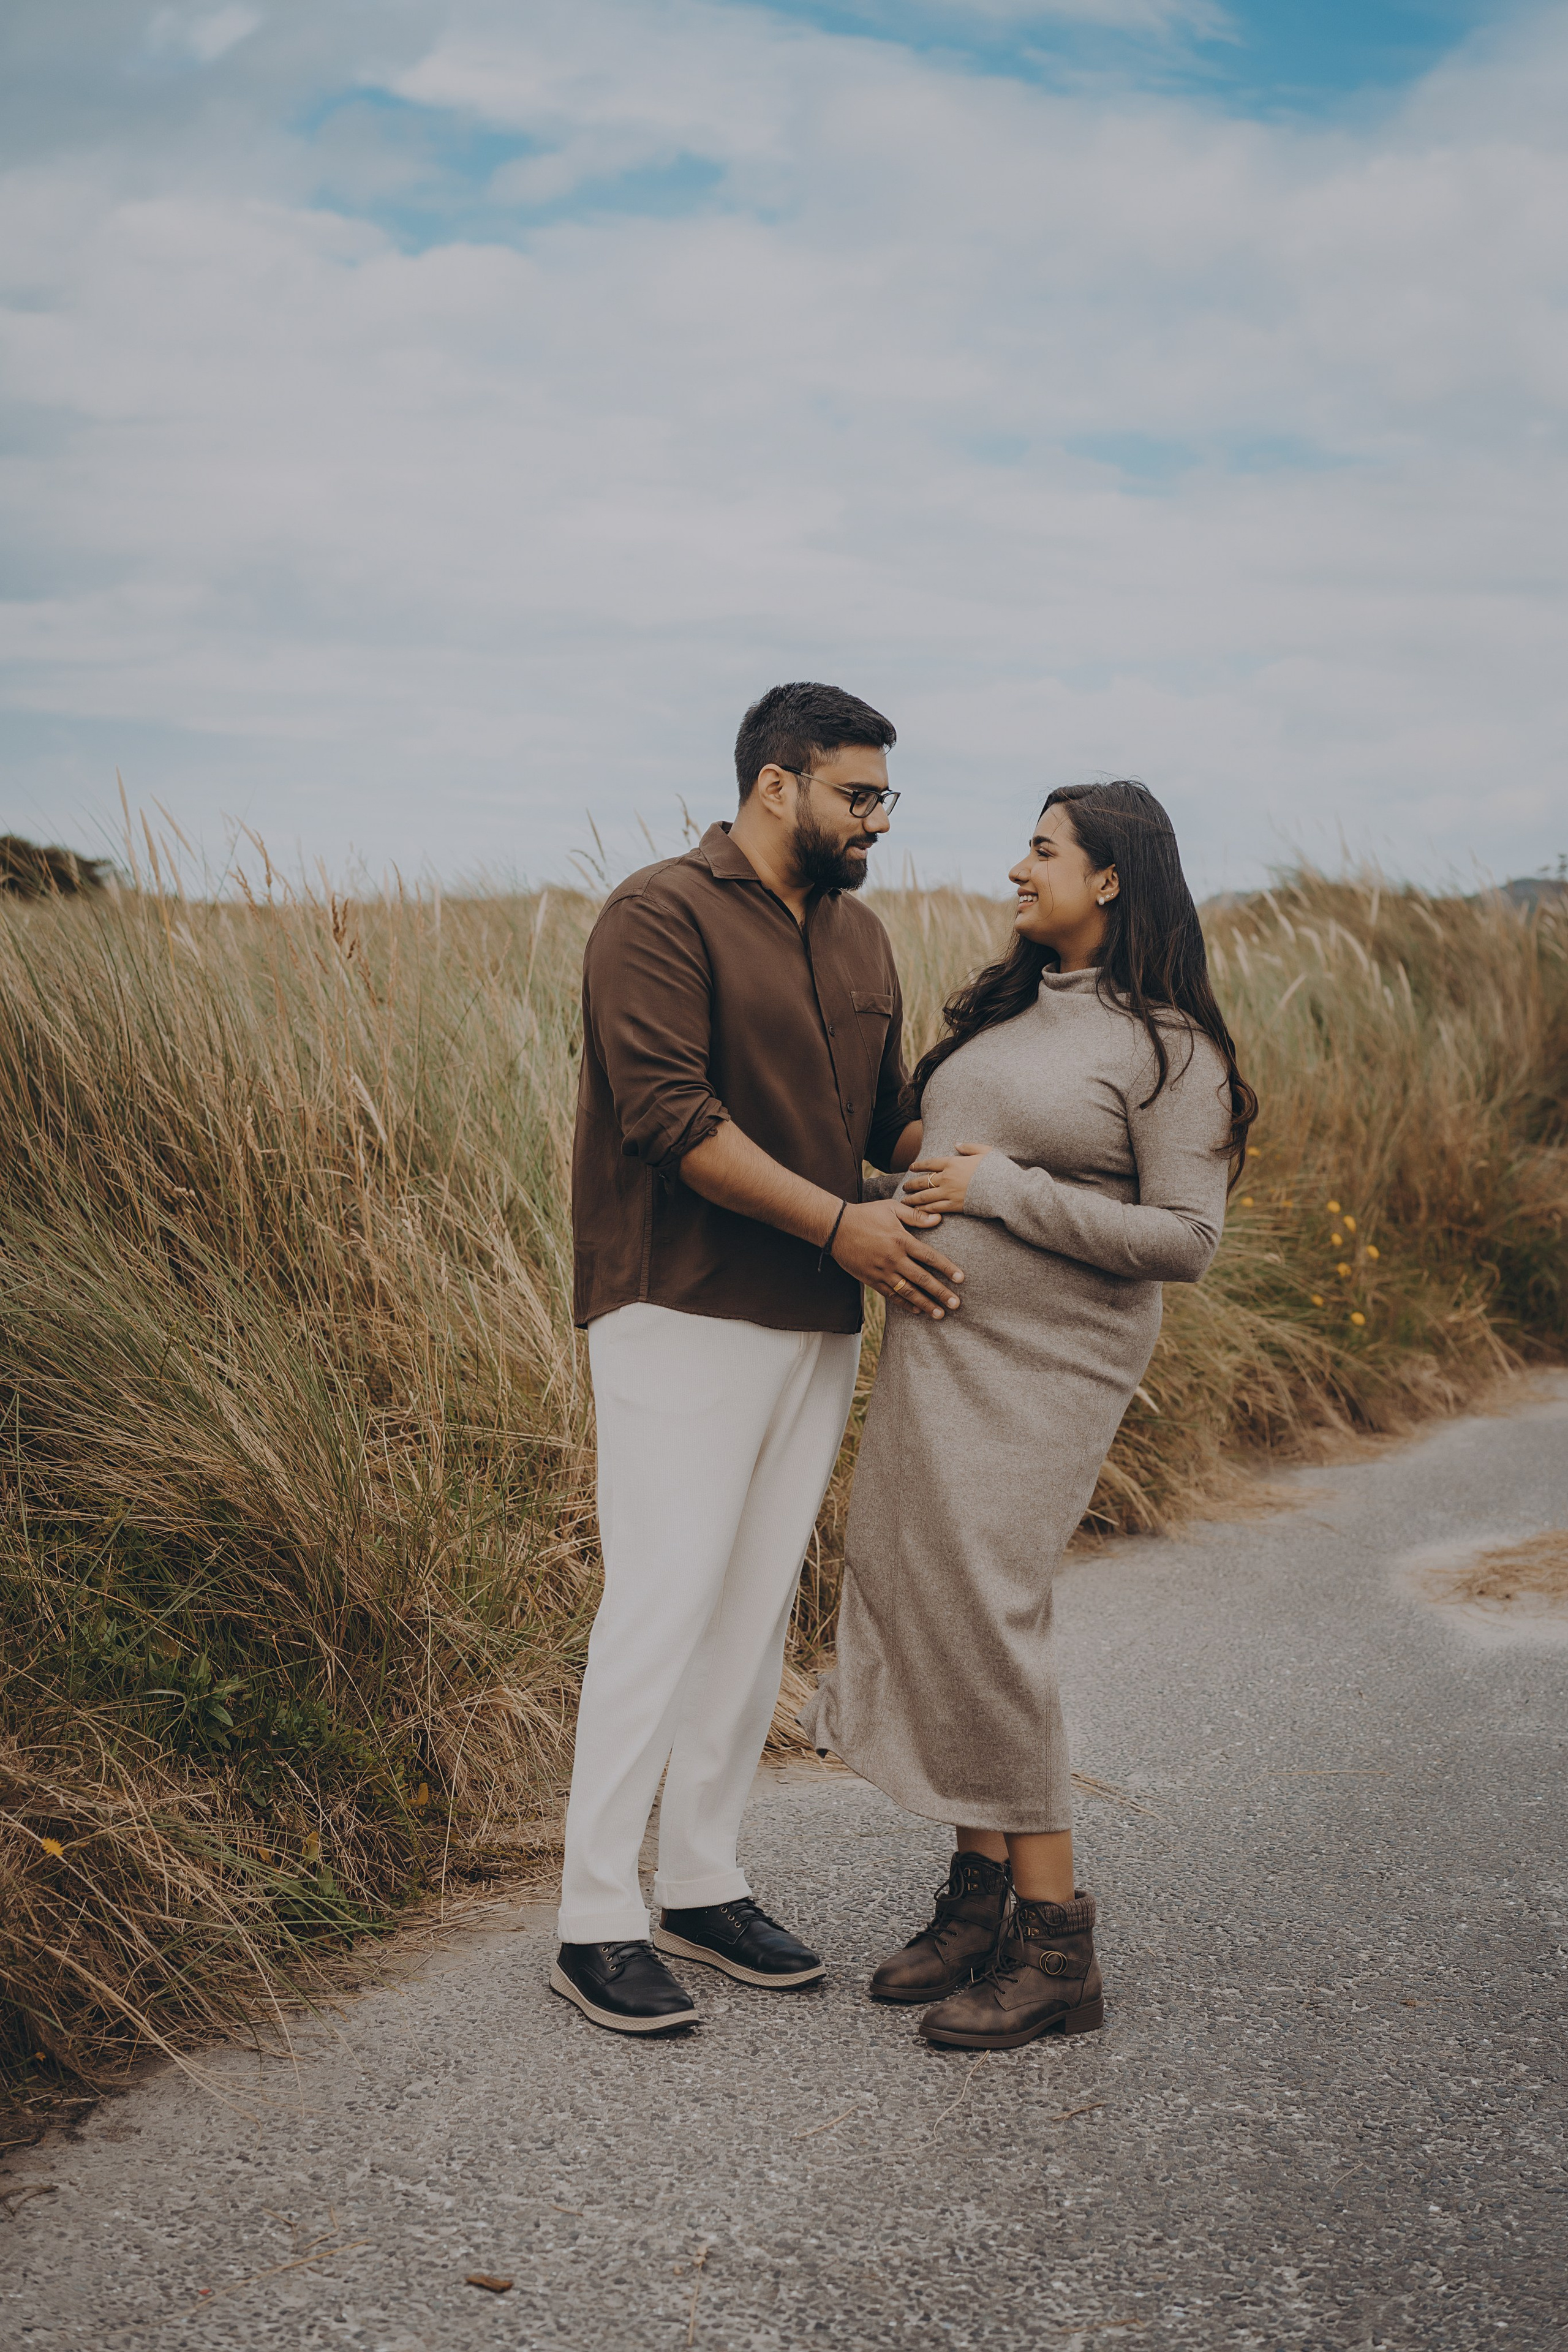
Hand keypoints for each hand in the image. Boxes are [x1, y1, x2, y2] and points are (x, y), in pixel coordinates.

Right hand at [831, 1200, 964, 1317]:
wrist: (835, 1228)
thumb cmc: (865, 1215)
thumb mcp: (891, 1208)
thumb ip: (915, 1215)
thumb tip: (938, 1219)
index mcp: (901, 1240)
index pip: (929, 1257)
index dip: (947, 1268)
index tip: (961, 1279)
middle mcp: (893, 1258)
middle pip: (922, 1279)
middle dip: (941, 1293)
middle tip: (956, 1305)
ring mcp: (882, 1271)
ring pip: (907, 1291)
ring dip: (925, 1304)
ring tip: (939, 1314)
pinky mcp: (871, 1280)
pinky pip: (891, 1295)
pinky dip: (905, 1304)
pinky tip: (917, 1310)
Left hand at [903, 1143, 991, 1215]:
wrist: (1005, 1188)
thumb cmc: (997, 1168)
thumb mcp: (985, 1151)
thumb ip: (969, 1147)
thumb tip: (956, 1144)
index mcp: (953, 1162)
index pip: (930, 1163)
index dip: (919, 1165)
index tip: (911, 1167)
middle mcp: (947, 1177)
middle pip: (924, 1180)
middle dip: (912, 1184)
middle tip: (904, 1187)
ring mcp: (949, 1192)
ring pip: (925, 1196)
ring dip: (913, 1198)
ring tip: (905, 1200)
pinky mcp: (955, 1206)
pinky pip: (935, 1208)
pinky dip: (924, 1209)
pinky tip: (918, 1210)